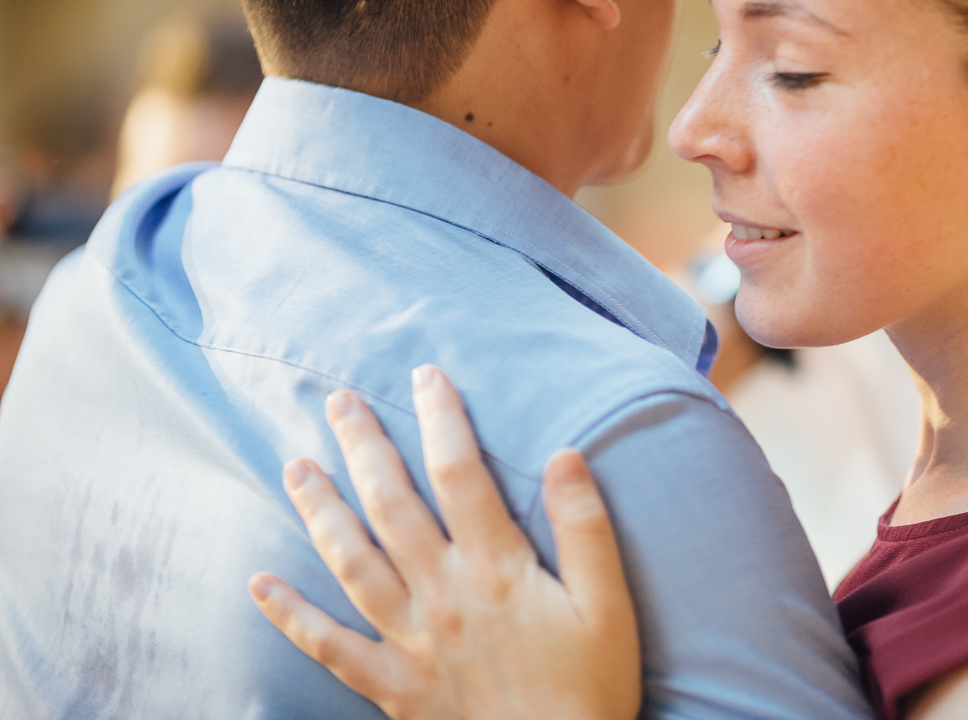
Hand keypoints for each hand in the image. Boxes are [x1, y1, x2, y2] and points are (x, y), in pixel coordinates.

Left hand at [248, 365, 640, 719]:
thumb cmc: (590, 689)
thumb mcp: (610, 606)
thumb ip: (586, 528)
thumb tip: (564, 455)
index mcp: (497, 569)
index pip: (461, 474)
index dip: (442, 419)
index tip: (427, 375)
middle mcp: (442, 596)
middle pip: (392, 505)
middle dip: (364, 447)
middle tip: (338, 401)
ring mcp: (409, 641)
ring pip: (351, 562)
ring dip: (320, 510)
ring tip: (295, 466)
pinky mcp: (391, 685)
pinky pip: (329, 646)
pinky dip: (290, 615)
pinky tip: (261, 584)